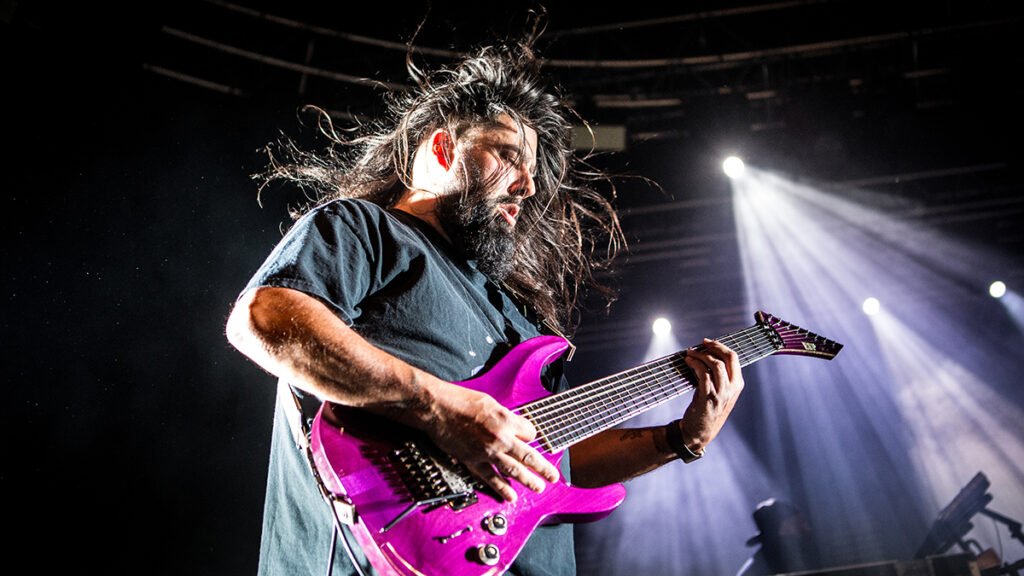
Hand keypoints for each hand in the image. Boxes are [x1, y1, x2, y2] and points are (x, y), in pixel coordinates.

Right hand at [427, 383, 560, 501]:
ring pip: (514, 470)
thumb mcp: (490, 402)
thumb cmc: (459, 400)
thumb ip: (503, 416)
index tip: (530, 438)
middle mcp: (501, 437)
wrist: (437, 408)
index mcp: (506, 420)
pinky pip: (491, 478)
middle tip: (553, 476)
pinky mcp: (473, 461)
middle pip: (529, 456)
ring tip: (539, 488)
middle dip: (543, 468)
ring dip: (528, 481)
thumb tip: (511, 424)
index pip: (530, 433)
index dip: (531, 436)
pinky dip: (502, 488)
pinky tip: (510, 496)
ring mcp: (487, 451)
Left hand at [680, 338, 744, 449]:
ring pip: (715, 364)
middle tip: (700, 344)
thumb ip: (719, 377)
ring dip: (700, 355)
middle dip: (713, 346)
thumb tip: (707, 355)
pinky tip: (688, 362)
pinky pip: (703, 374)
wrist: (700, 431)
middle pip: (728, 357)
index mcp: (737, 384)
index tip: (708, 342)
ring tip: (690, 354)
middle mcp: (732, 388)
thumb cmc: (708, 409)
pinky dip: (695, 364)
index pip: (734, 358)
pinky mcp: (708, 397)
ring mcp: (722, 393)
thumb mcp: (720, 393)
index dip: (720, 346)